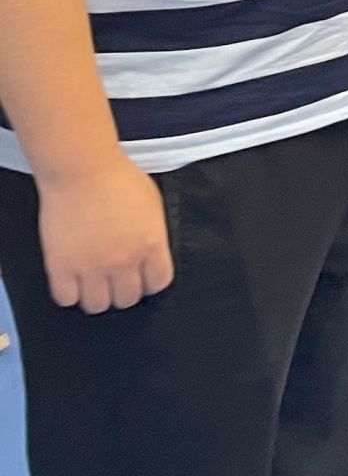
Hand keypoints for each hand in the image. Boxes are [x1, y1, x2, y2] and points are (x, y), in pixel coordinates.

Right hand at [37, 156, 171, 312]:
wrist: (81, 170)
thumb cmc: (118, 178)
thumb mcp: (153, 204)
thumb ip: (154, 233)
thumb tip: (152, 253)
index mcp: (151, 244)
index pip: (158, 283)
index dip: (150, 282)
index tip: (143, 278)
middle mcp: (124, 261)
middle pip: (128, 299)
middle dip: (124, 291)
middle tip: (116, 279)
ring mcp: (91, 266)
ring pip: (98, 305)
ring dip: (97, 296)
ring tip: (94, 282)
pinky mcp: (61, 267)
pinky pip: (66, 298)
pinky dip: (70, 293)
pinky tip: (72, 280)